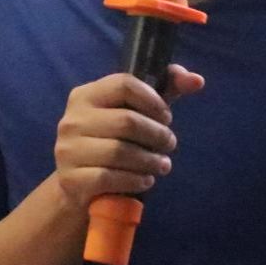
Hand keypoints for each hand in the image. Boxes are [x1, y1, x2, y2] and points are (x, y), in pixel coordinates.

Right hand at [53, 64, 203, 207]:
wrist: (78, 184)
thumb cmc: (112, 141)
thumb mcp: (135, 112)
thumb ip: (164, 91)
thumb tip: (197, 80)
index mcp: (85, 95)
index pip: (123, 84)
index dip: (152, 99)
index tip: (165, 116)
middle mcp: (71, 119)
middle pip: (126, 121)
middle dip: (157, 134)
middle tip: (170, 145)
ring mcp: (68, 150)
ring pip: (119, 152)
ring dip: (150, 161)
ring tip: (162, 165)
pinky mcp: (71, 179)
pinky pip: (109, 178)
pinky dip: (134, 180)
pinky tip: (145, 180)